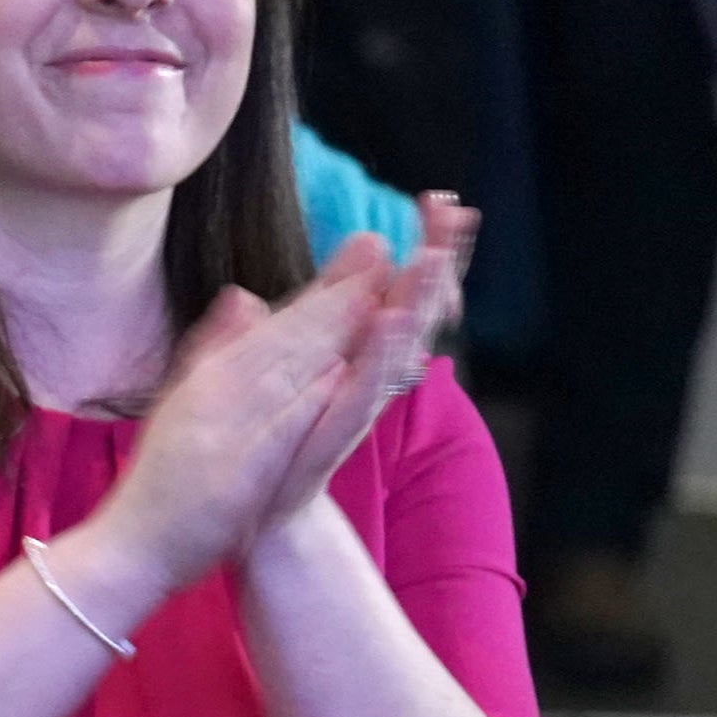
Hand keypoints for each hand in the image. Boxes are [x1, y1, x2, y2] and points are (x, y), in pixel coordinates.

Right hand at [77, 249, 391, 602]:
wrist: (128, 549)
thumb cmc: (161, 484)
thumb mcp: (186, 404)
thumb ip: (217, 351)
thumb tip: (244, 296)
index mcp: (208, 381)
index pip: (275, 329)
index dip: (323, 288)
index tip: (366, 250)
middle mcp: (211, 398)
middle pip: (284, 342)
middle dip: (335, 295)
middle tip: (381, 250)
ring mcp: (219, 435)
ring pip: (282, 377)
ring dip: (327, 335)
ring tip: (374, 296)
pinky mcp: (230, 476)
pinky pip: (271, 434)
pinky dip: (301, 404)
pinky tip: (335, 377)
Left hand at [251, 197, 476, 539]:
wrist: (260, 516)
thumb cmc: (276, 443)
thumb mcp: (280, 366)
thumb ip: (302, 317)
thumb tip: (304, 271)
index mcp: (356, 351)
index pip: (397, 287)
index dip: (422, 247)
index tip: (441, 200)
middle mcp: (367, 374)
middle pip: (411, 306)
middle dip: (435, 260)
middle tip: (456, 212)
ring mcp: (357, 403)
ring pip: (397, 343)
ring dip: (415, 300)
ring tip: (435, 255)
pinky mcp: (337, 432)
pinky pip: (364, 391)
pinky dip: (378, 358)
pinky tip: (390, 322)